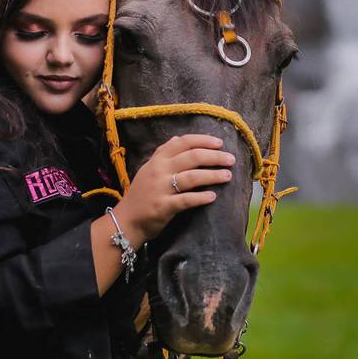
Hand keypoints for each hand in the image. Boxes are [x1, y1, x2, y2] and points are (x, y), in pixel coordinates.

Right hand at [115, 134, 233, 240]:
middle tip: (231, 160)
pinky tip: (212, 197)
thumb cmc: (141, 194)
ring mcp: (160, 189)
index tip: (220, 143)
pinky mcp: (163, 207)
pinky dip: (200, 197)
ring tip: (228, 176)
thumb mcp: (148, 169)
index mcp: (157, 160)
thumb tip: (178, 138)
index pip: (182, 143)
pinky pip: (185, 200)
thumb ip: (162, 154)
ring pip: (192, 177)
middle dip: (214, 157)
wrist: (126, 220)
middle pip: (192, 157)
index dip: (203, 140)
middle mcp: (158, 171)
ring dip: (213, 175)